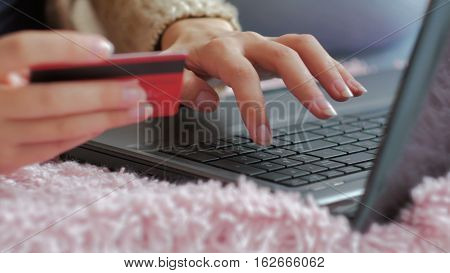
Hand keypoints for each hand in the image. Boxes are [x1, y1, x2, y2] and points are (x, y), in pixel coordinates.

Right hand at [0, 31, 152, 172]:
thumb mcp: (5, 67)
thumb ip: (38, 66)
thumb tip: (98, 69)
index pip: (25, 50)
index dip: (68, 48)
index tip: (107, 49)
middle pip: (51, 98)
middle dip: (102, 95)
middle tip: (136, 91)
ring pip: (60, 128)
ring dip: (105, 118)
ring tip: (135, 110)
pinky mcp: (7, 160)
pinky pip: (56, 147)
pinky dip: (87, 133)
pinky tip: (107, 123)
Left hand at [162, 18, 366, 145]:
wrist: (197, 38)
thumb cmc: (185, 61)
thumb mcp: (172, 73)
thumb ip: (182, 87)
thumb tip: (208, 103)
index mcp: (219, 50)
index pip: (242, 74)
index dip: (254, 105)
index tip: (263, 137)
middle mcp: (248, 42)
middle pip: (285, 53)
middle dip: (306, 84)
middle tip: (324, 114)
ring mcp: (267, 43)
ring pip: (304, 46)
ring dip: (328, 70)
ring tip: (347, 96)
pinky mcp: (279, 48)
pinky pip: (311, 52)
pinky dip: (333, 69)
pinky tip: (350, 87)